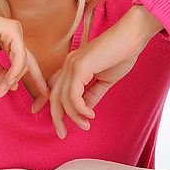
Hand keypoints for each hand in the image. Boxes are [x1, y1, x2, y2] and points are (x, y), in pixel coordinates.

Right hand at [0, 0, 48, 98]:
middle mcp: (16, 35)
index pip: (26, 62)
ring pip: (23, 63)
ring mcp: (16, 31)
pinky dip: (14, 72)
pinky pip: (19, 57)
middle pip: (28, 64)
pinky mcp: (13, 30)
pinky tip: (7, 81)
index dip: (36, 78)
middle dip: (35, 83)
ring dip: (12, 80)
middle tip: (36, 105)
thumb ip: (0, 74)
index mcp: (10, 41)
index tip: (44, 94)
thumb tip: (13, 86)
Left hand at [31, 6, 161, 138]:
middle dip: (56, 117)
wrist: (132, 36)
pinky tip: (90, 115)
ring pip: (63, 98)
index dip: (43, 100)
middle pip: (54, 96)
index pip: (52, 85)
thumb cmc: (121, 54)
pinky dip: (80, 109)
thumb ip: (93, 95)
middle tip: (62, 134)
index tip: (37, 112)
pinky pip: (73, 95)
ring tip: (86, 125)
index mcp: (72, 66)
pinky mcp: (80, 66)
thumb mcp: (105, 80)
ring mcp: (72, 64)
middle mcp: (68, 64)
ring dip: (74, 116)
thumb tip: (85, 111)